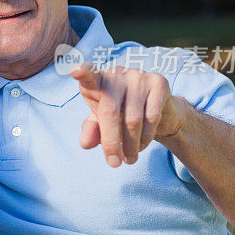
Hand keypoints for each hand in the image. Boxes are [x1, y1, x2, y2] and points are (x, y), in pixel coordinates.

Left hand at [71, 62, 187, 166]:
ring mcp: (138, 75)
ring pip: (132, 119)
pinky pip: (151, 117)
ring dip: (131, 145)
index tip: (75, 71)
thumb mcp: (103, 122)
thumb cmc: (122, 113)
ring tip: (129, 158)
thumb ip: (92, 130)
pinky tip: (143, 144)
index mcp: (97, 81)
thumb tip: (85, 143)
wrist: (160, 110)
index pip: (88, 75)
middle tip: (114, 163)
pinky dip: (146, 137)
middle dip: (111, 142)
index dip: (82, 72)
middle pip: (109, 112)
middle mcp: (116, 73)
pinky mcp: (158, 82)